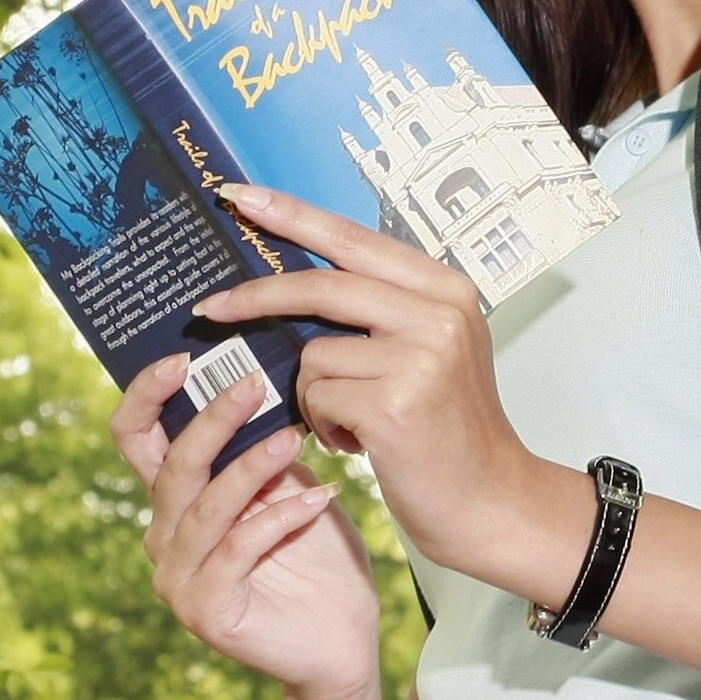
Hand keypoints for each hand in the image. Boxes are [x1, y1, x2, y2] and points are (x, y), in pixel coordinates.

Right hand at [110, 351, 382, 699]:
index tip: (184, 358)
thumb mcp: (289, 486)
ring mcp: (178, 579)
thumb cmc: (316, 558)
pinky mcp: (206, 611)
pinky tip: (321, 498)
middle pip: (172, 466)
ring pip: (205, 507)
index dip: (147, 395)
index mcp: (173, 501)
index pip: (135, 438)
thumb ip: (264, 447)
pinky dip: (281, 519)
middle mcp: (164, 537)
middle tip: (254, 385)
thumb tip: (264, 378)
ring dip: (250, 467)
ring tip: (294, 438)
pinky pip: (238, 549)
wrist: (343, 640)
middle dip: (212, 420)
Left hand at [198, 184, 586, 603]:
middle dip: (256, 298)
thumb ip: (380, 310)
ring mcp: (420, 357)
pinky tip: (361, 443)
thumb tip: (293, 284)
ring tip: (353, 422)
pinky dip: (325, 425)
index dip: (294, 216)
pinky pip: (318, 398)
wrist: (491, 502)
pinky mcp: (395, 403)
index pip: (354, 239)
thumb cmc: (449, 431)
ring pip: (314, 355)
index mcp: (445, 289)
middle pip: (321, 286)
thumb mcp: (431, 350)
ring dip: (315, 396)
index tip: (242, 197)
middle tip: (209, 309)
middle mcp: (438, 313)